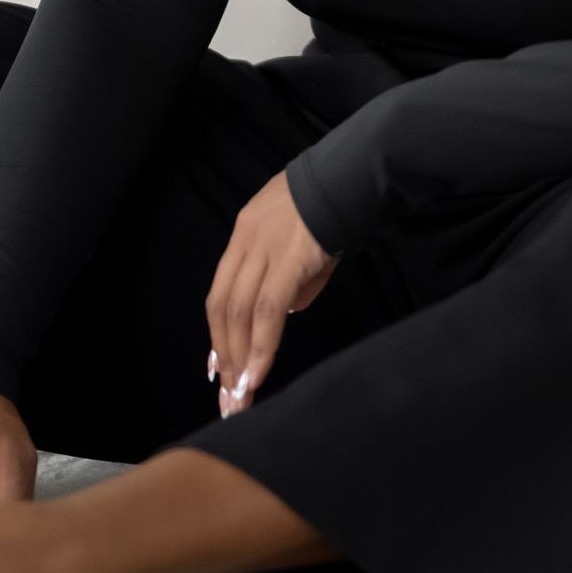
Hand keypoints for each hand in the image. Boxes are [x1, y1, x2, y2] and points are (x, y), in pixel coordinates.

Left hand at [205, 170, 338, 413]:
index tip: (217, 366)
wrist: (354, 177)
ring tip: (240, 395)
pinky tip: (256, 375)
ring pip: (239, 313)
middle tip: (228, 394)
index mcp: (245, 234)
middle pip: (222, 306)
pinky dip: (259, 347)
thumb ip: (289, 278)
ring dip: (238, 358)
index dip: (217, 332)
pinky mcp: (288, 261)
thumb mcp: (302, 242)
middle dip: (223, 354)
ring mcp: (264, 250)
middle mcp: (245, 242)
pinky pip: (268, 312)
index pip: (221, 291)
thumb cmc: (335, 209)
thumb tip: (283, 313)